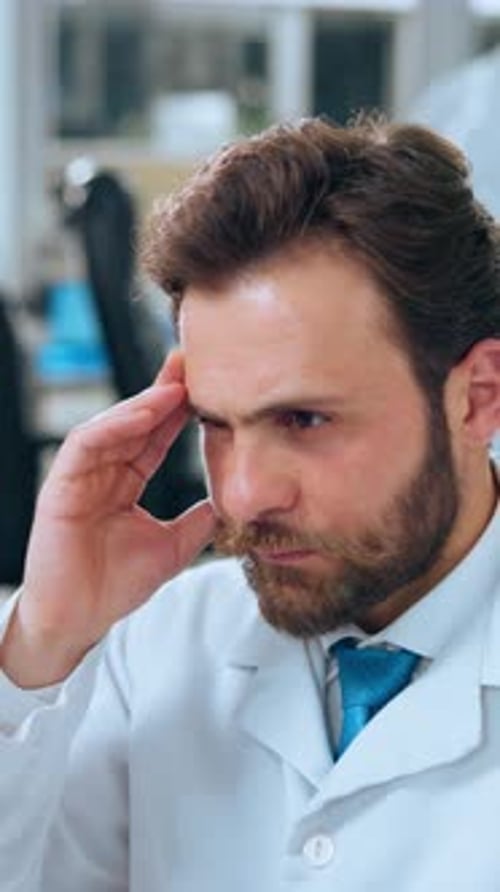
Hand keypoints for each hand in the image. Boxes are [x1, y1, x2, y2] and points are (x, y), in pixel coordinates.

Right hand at [0, 354, 214, 686]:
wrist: (78, 621)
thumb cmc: (114, 587)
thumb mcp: (172, 548)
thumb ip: (197, 523)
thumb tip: (226, 505)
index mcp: (124, 484)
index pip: (155, 438)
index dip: (180, 413)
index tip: (212, 389)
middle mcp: (102, 474)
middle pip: (135, 422)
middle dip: (164, 391)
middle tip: (193, 363)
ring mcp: (80, 478)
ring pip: (112, 426)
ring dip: (143, 403)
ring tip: (176, 384)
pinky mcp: (60, 487)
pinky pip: (87, 445)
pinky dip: (114, 426)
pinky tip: (144, 413)